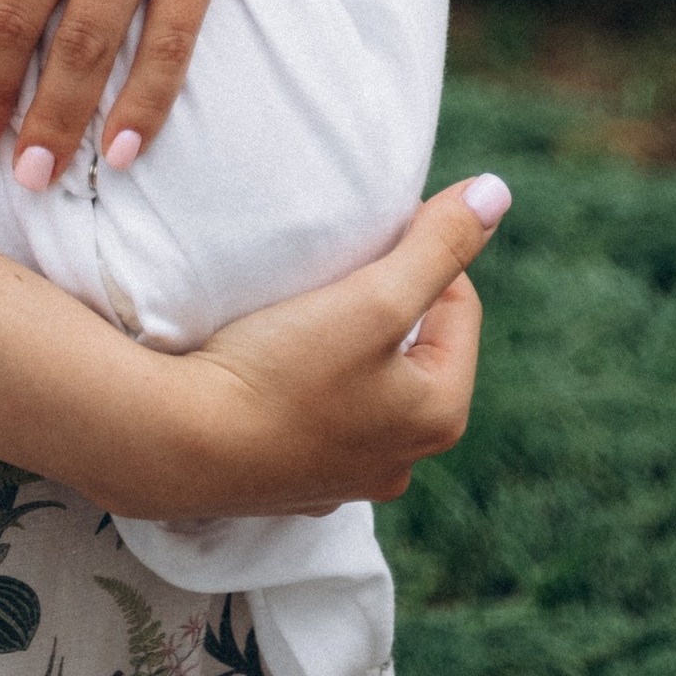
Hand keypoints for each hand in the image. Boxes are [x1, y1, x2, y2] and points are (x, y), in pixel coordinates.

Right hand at [142, 176, 504, 522]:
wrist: (178, 445)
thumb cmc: (280, 368)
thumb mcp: (374, 297)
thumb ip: (439, 243)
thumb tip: (498, 190)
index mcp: (439, 415)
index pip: (457, 303)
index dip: (418, 253)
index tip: (368, 230)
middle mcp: (402, 459)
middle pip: (411, 347)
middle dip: (383, 303)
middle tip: (332, 271)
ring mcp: (345, 478)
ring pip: (364, 385)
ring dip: (345, 345)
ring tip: (300, 313)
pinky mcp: (291, 484)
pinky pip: (316, 416)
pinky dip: (304, 387)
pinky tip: (271, 367)